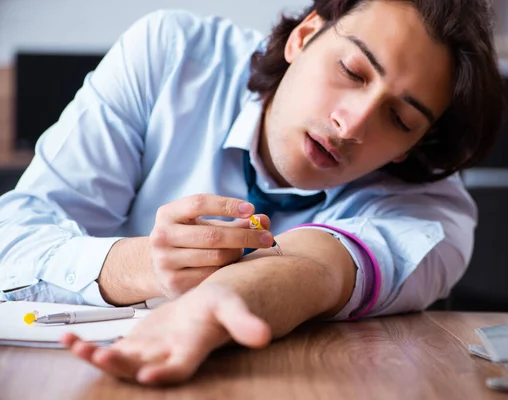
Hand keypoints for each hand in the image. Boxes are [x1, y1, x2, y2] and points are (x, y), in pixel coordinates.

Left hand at [60, 282, 270, 384]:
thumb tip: (265, 335)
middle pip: (140, 368)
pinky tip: (67, 336)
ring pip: (118, 361)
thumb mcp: (232, 307)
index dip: (164, 375)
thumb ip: (244, 323)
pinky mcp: (135, 344)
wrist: (207, 306)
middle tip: (100, 354)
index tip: (146, 376)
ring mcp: (148, 351)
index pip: (178, 369)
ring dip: (96, 355)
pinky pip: (107, 348)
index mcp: (191, 349)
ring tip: (75, 344)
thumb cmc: (225, 304)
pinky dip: (86, 344)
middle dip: (118, 365)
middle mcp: (167, 356)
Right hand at [149, 194, 272, 297]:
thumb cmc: (191, 240)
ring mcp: (165, 261)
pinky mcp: (173, 282)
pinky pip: (212, 275)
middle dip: (245, 236)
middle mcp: (160, 236)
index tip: (252, 210)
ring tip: (243, 251)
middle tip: (267, 237)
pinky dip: (228, 270)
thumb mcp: (205, 224)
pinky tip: (233, 267)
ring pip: (216, 256)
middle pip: (212, 234)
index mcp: (167, 214)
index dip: (227, 205)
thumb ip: (234, 221)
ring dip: (237, 253)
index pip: (199, 203)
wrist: (160, 268)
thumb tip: (264, 220)